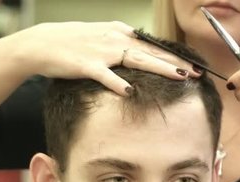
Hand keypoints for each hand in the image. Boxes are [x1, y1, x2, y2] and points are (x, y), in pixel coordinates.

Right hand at [10, 21, 199, 94]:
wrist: (41, 44)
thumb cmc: (72, 44)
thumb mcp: (102, 38)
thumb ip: (122, 46)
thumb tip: (143, 56)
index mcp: (120, 33)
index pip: (154, 44)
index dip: (176, 55)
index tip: (195, 65)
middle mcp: (115, 39)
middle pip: (152, 51)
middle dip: (177, 62)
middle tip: (198, 72)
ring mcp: (101, 51)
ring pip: (137, 59)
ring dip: (160, 68)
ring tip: (179, 77)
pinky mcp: (86, 64)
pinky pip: (105, 75)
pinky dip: (117, 83)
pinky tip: (130, 91)